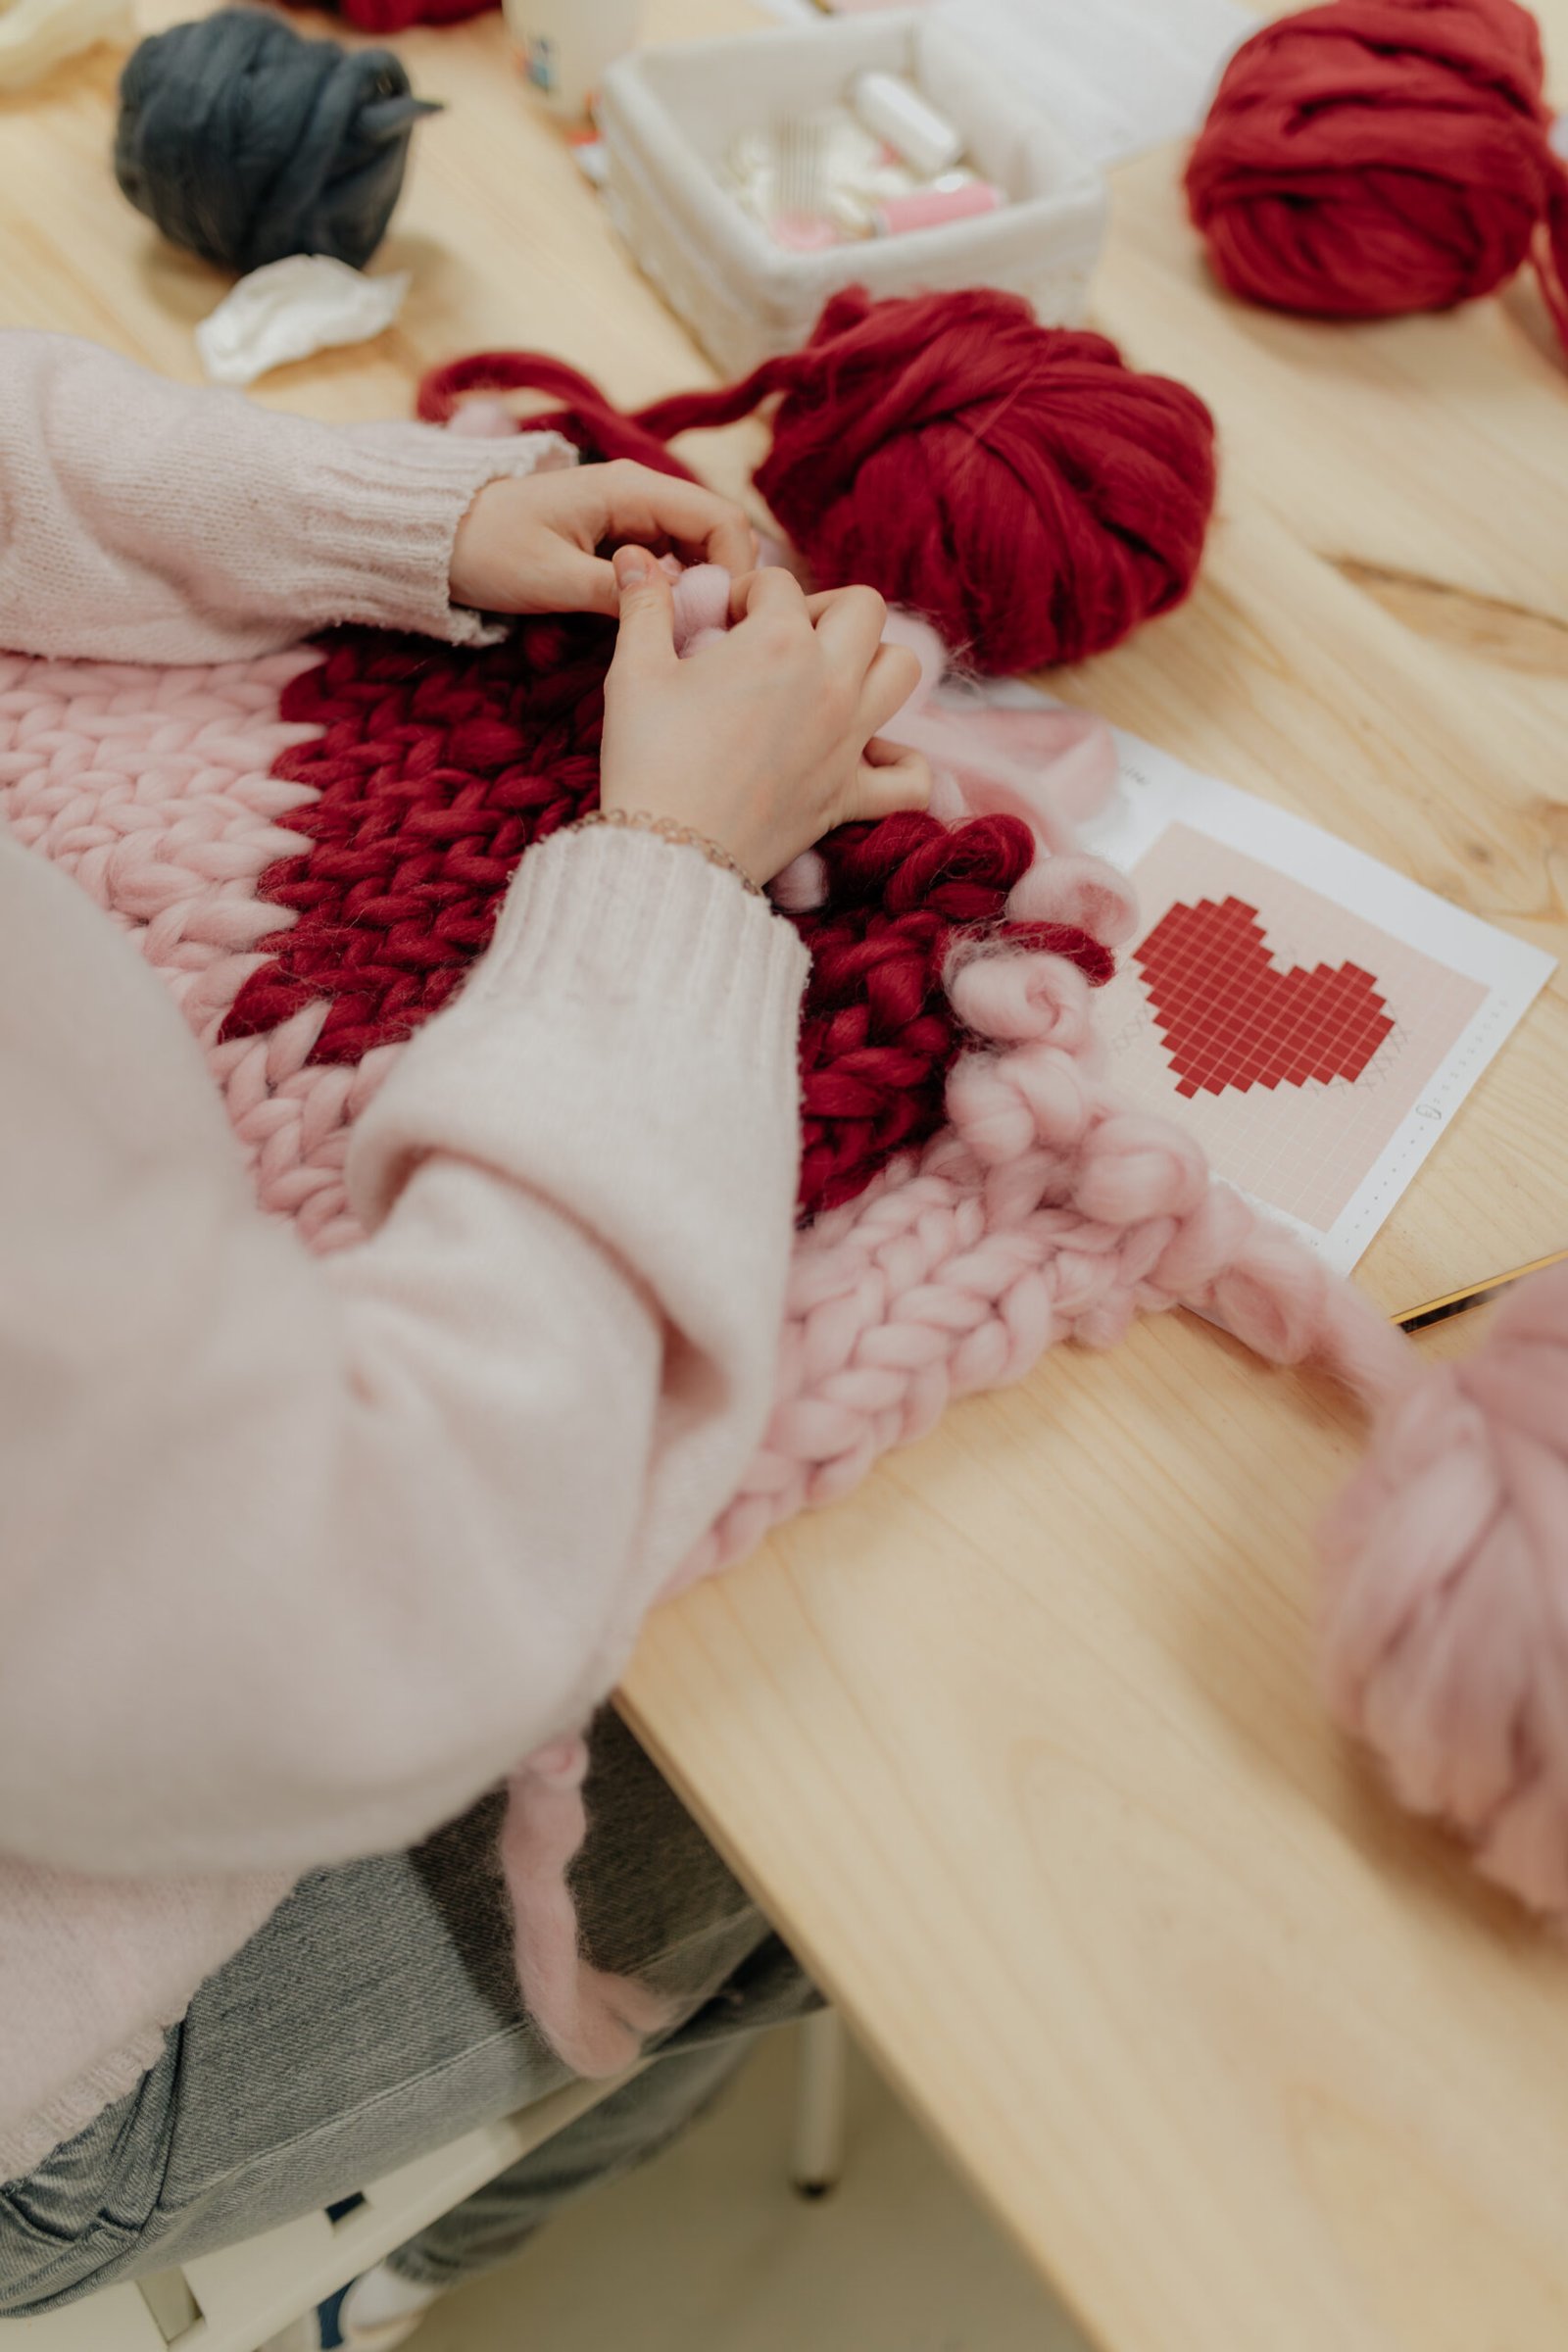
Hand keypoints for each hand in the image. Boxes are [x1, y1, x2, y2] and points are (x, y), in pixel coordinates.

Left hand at [449, 459, 756, 618]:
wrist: (438, 537)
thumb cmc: (488, 549)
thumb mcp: (553, 578)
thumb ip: (619, 592)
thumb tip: (681, 609)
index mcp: (631, 489)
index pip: (719, 519)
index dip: (738, 569)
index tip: (728, 621)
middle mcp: (641, 494)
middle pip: (717, 535)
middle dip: (725, 585)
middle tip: (712, 640)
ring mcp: (633, 515)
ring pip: (697, 552)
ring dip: (703, 593)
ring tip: (690, 640)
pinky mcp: (621, 539)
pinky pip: (670, 563)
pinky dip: (678, 594)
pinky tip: (665, 629)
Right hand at [600, 552, 931, 886]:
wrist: (670, 852)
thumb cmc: (648, 760)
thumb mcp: (633, 672)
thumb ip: (643, 606)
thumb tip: (633, 559)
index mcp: (778, 641)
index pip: (777, 582)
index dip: (742, 593)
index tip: (715, 624)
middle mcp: (829, 681)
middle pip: (864, 608)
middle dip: (824, 608)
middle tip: (781, 638)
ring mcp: (848, 739)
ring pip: (902, 670)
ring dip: (873, 663)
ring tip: (827, 680)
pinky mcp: (850, 795)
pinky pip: (911, 776)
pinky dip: (901, 764)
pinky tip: (869, 756)